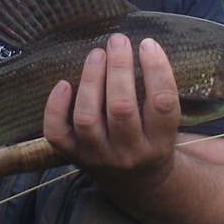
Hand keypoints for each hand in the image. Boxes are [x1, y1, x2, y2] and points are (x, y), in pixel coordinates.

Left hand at [42, 34, 181, 184]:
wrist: (137, 184)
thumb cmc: (152, 139)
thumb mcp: (167, 125)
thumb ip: (158, 93)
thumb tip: (144, 44)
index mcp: (160, 142)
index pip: (162, 104)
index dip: (156, 69)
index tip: (148, 44)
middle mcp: (129, 152)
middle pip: (121, 108)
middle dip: (118, 68)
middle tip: (118, 40)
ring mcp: (98, 156)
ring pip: (88, 118)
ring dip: (90, 80)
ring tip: (96, 54)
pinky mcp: (74, 156)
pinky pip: (57, 133)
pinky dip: (55, 107)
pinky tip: (63, 84)